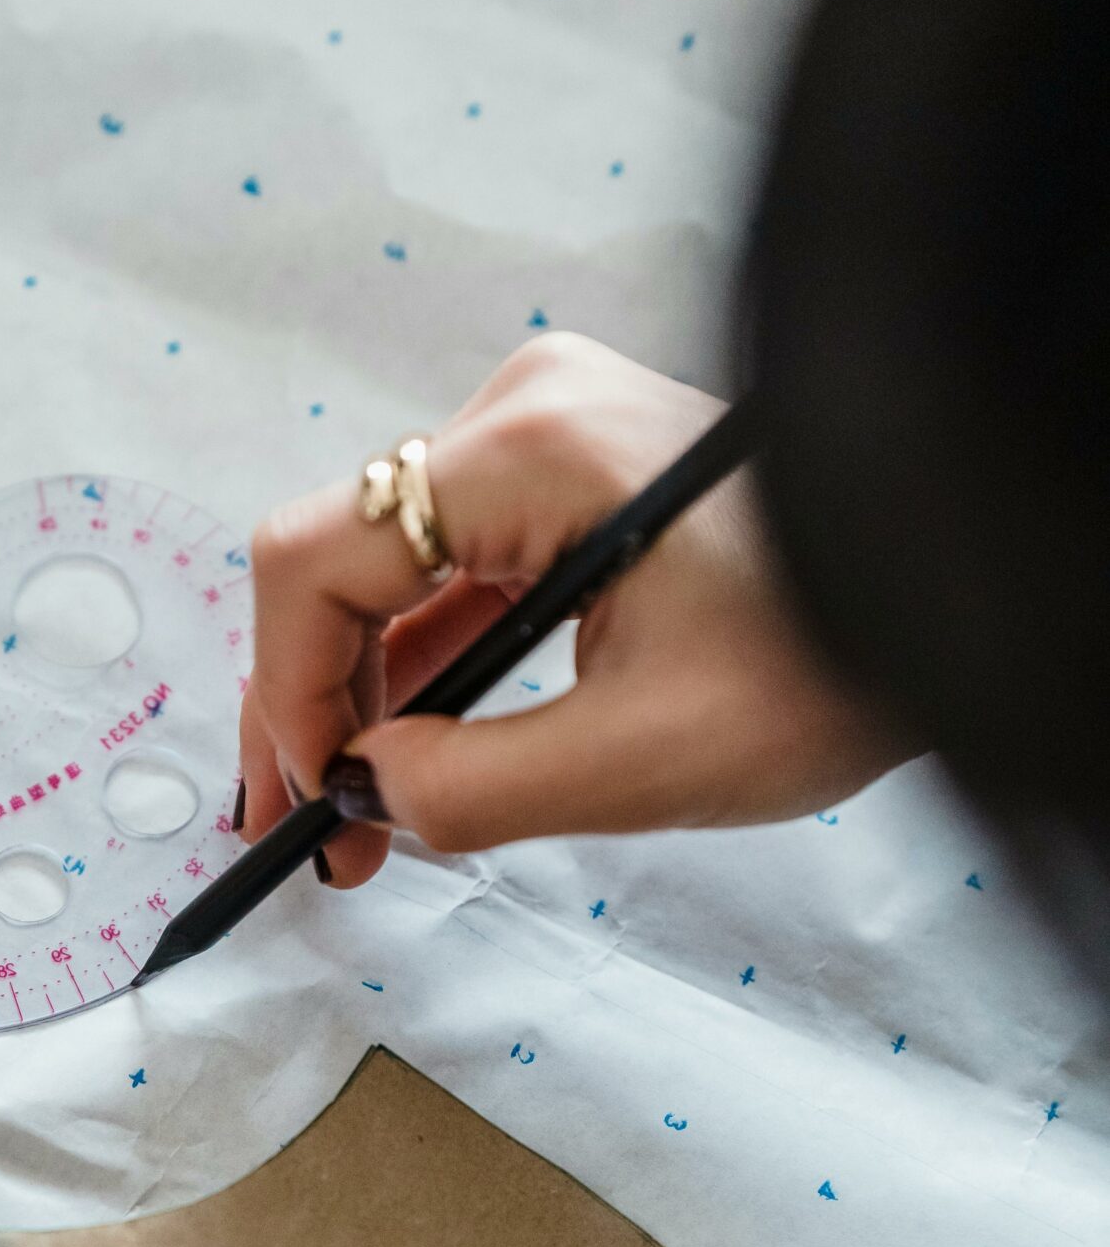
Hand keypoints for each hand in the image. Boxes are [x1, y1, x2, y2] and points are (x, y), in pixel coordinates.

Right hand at [239, 334, 911, 885]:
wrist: (962, 588)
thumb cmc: (838, 655)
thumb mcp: (645, 759)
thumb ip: (472, 789)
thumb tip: (364, 795)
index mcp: (531, 450)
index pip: (315, 558)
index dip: (283, 694)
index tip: (306, 803)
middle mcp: (523, 411)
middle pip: (342, 561)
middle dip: (314, 708)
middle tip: (310, 835)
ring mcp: (550, 432)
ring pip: (394, 574)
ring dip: (368, 695)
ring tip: (363, 819)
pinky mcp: (578, 471)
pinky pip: (459, 569)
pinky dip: (430, 663)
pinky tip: (420, 752)